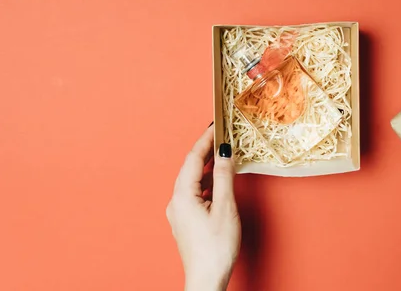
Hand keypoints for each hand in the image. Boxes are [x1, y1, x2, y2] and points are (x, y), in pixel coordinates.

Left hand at [166, 126, 240, 290]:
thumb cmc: (215, 247)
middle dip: (206, 150)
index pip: (193, 158)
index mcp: (182, 195)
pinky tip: (218, 181)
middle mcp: (176, 201)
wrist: (206, 278)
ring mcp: (179, 212)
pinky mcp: (185, 220)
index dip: (205, 140)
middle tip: (221, 135)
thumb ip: (225, 177)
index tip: (215, 125)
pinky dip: (207, 182)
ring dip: (207, 166)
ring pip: (193, 180)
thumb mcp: (225, 207)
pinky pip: (194, 192)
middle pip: (191, 167)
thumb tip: (224, 152)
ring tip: (222, 154)